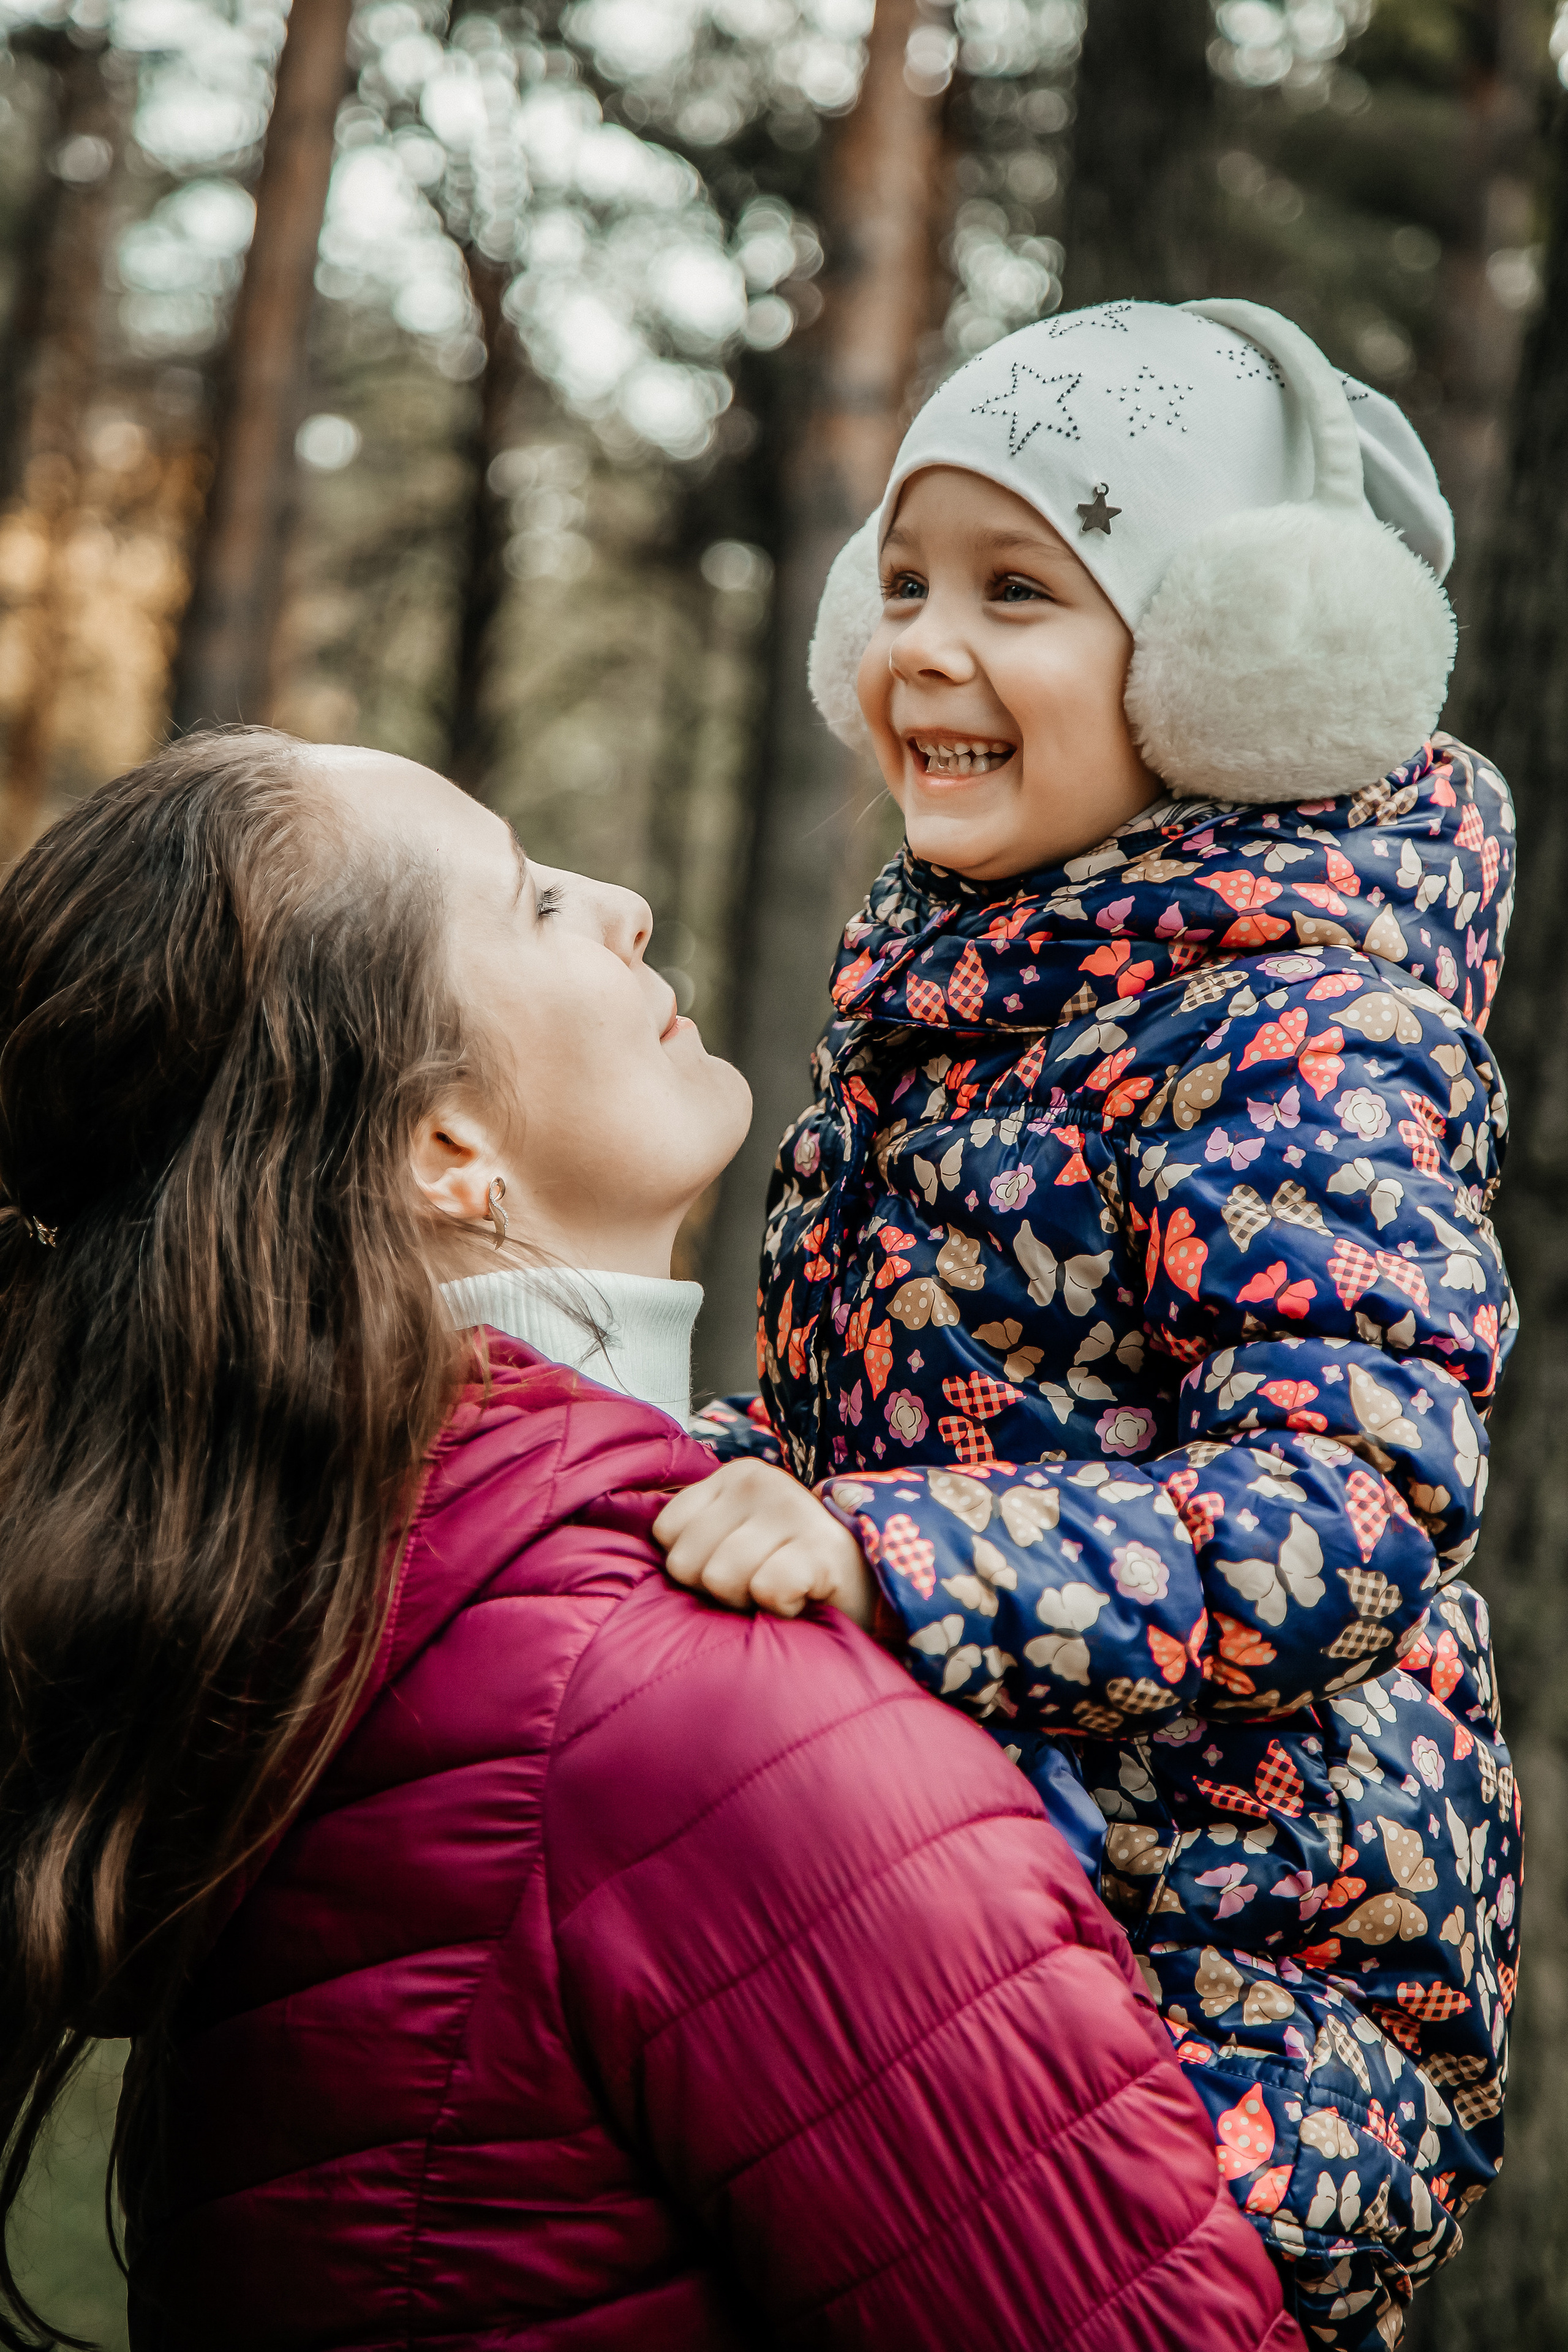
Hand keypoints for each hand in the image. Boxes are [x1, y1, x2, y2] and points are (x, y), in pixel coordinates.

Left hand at [653, 1459, 876, 1629]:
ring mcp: (794, 1511)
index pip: (666, 1532)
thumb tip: (619, 1556)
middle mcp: (762, 1482)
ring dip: (750, 1601)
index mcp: (734, 1476)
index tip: (735, 1565)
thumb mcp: (738, 1539)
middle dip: (718, 1589)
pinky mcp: (821, 1549)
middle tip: (761, 1583)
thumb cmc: (793, 1572)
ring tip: (782, 1590)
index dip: (693, 1565)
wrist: (874, 1590)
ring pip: (721, 1580)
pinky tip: (804, 1598)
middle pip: (686, 1563)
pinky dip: (783, 1609)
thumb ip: (697, 1537)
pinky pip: (767, 1590)